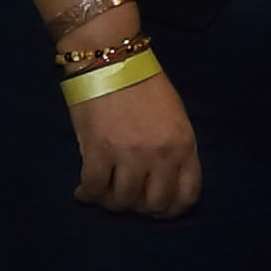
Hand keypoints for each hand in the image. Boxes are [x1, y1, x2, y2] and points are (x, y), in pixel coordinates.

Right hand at [66, 68, 201, 217]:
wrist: (112, 61)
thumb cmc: (145, 87)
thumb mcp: (175, 119)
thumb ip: (175, 151)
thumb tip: (161, 181)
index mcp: (184, 147)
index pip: (187, 196)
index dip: (171, 210)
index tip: (157, 209)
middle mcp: (161, 156)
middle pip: (154, 205)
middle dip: (140, 208)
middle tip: (128, 199)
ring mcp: (129, 155)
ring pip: (123, 202)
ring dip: (112, 203)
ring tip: (104, 193)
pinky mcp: (98, 151)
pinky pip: (94, 189)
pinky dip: (87, 195)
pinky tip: (84, 191)